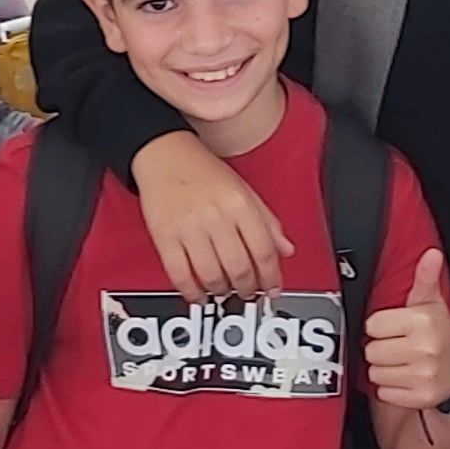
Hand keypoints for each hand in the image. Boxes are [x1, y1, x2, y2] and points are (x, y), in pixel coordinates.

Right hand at [137, 133, 290, 299]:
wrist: (164, 154)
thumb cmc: (203, 172)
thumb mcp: (244, 190)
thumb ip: (267, 222)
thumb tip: (286, 249)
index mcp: (240, 203)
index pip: (264, 250)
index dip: (272, 277)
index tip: (272, 289)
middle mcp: (216, 215)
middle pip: (240, 267)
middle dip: (248, 289)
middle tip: (249, 293)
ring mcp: (189, 227)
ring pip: (211, 275)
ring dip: (221, 291)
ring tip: (225, 291)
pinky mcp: (164, 236)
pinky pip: (180, 274)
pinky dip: (191, 291)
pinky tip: (198, 294)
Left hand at [361, 250, 449, 420]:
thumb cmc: (441, 333)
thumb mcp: (433, 303)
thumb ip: (426, 278)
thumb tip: (431, 254)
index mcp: (423, 321)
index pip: (373, 325)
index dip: (381, 327)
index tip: (395, 328)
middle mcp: (424, 348)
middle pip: (372, 351)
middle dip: (381, 348)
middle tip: (398, 346)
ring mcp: (424, 375)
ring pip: (376, 373)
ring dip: (385, 370)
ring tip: (402, 362)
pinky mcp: (421, 396)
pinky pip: (385, 393)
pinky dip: (391, 389)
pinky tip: (406, 378)